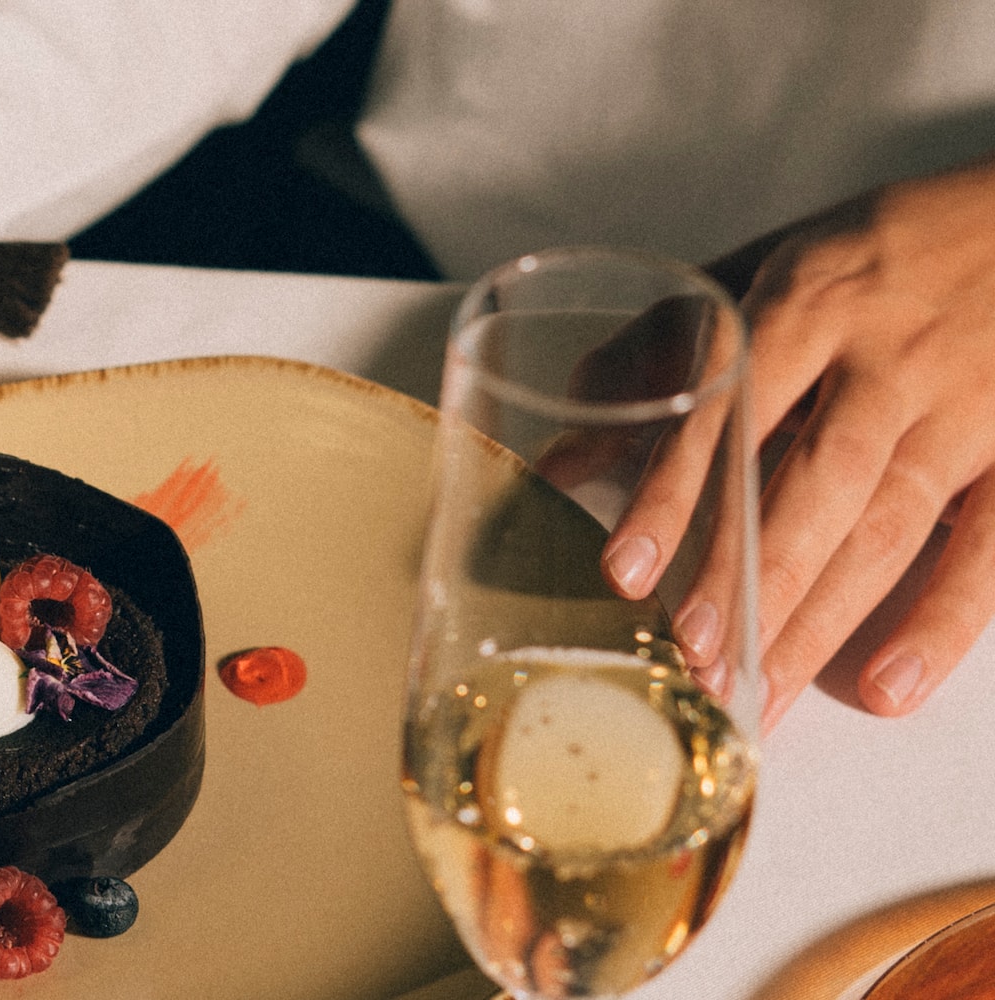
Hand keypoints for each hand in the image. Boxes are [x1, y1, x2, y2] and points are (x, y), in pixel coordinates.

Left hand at [609, 154, 994, 727]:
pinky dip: (941, 622)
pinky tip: (886, 687)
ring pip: (885, 526)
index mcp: (806, 303)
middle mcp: (886, 356)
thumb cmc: (881, 253)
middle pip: (812, 484)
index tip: (626, 570)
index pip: (727, 410)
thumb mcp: (766, 268)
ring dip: (818, 620)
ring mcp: (966, 405)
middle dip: (747, 579)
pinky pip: (989, 547)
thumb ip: (662, 357)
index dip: (675, 495)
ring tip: (756, 692)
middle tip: (692, 657)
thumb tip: (562, 455)